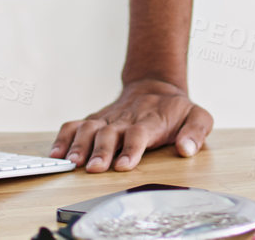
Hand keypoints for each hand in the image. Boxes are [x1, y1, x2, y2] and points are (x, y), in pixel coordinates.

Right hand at [49, 78, 212, 171]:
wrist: (155, 86)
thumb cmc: (175, 109)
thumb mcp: (197, 116)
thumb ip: (196, 132)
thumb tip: (187, 149)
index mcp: (151, 120)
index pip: (139, 133)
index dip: (131, 149)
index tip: (124, 165)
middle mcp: (126, 119)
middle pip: (110, 133)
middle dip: (101, 151)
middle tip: (94, 168)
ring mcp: (108, 119)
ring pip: (89, 128)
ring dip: (79, 145)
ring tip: (72, 163)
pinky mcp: (96, 120)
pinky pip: (75, 126)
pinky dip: (63, 138)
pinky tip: (57, 154)